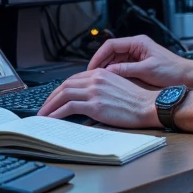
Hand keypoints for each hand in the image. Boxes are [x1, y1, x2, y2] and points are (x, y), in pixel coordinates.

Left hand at [38, 68, 161, 128]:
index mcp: (101, 73)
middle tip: (43, 107)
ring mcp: (94, 91)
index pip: (73, 79)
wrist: (149, 105)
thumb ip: (102, 88)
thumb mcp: (118, 87)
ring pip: (63, 94)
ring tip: (43, 115)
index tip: (54, 98)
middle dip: (51, 97)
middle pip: (65, 85)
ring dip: (50, 105)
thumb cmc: (137, 100)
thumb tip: (87, 99)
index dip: (60, 89)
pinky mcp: (95, 105)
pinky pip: (68, 107)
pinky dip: (56, 113)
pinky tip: (52, 118)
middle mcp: (96, 79)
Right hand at [85, 33, 189, 86]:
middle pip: (111, 52)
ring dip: (106, 69)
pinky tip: (110, 82)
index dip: (98, 56)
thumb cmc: (172, 71)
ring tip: (98, 81)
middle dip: (100, 63)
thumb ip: (126, 69)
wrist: (187, 77)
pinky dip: (114, 73)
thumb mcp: (146, 70)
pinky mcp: (139, 64)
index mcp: (138, 42)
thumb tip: (107, 71)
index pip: (111, 45)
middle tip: (91, 76)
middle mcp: (136, 46)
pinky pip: (122, 67)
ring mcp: (137, 55)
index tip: (91, 68)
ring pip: (115, 60)